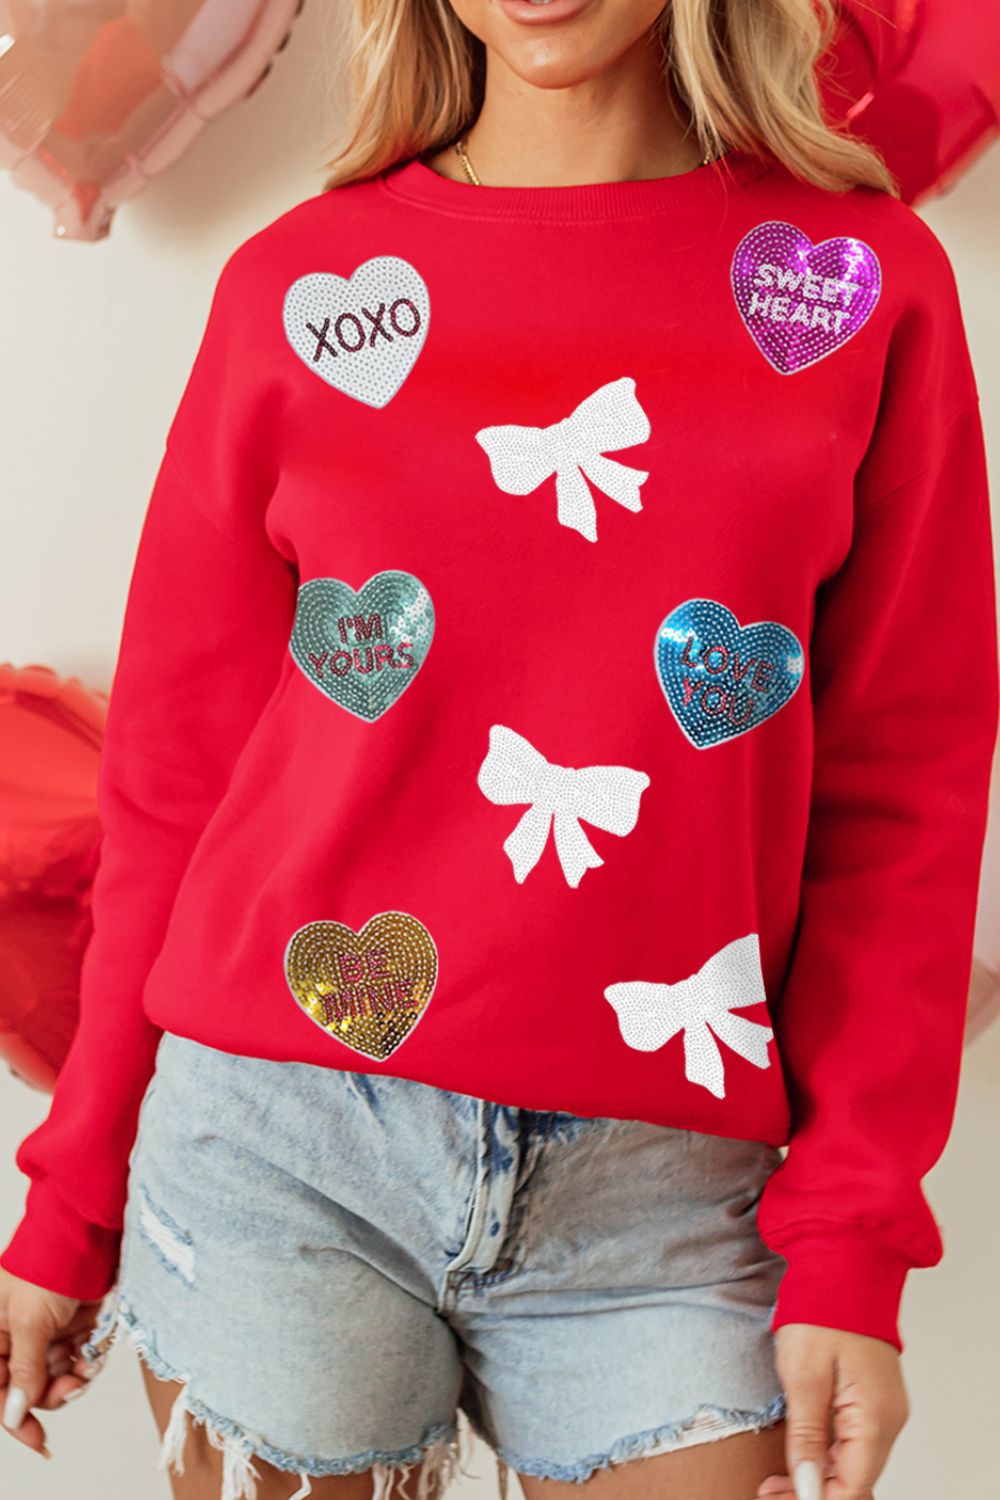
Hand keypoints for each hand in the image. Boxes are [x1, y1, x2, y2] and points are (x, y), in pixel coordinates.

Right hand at [0, 1267, 102, 1458]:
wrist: (90, 1230)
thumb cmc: (49, 1263)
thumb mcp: (30, 1322)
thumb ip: (23, 1370)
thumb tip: (13, 1414)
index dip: (14, 1417)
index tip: (37, 1440)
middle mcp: (14, 1335)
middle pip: (28, 1388)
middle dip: (51, 1391)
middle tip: (73, 1384)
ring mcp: (44, 1330)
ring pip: (55, 1376)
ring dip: (73, 1376)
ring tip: (86, 1365)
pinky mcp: (71, 1324)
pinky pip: (77, 1358)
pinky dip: (87, 1360)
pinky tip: (94, 1353)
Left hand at [757, 1323, 910, 1499]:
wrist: (843, 1261)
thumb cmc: (824, 1308)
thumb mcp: (803, 1375)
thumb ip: (806, 1436)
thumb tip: (808, 1485)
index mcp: (876, 1418)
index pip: (852, 1487)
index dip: (814, 1498)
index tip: (777, 1495)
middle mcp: (888, 1419)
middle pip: (855, 1479)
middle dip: (814, 1489)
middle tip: (771, 1489)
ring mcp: (883, 1407)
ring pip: (853, 1461)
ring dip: (819, 1473)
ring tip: (779, 1475)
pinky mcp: (872, 1396)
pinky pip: (853, 1438)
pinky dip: (828, 1450)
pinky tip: (801, 1448)